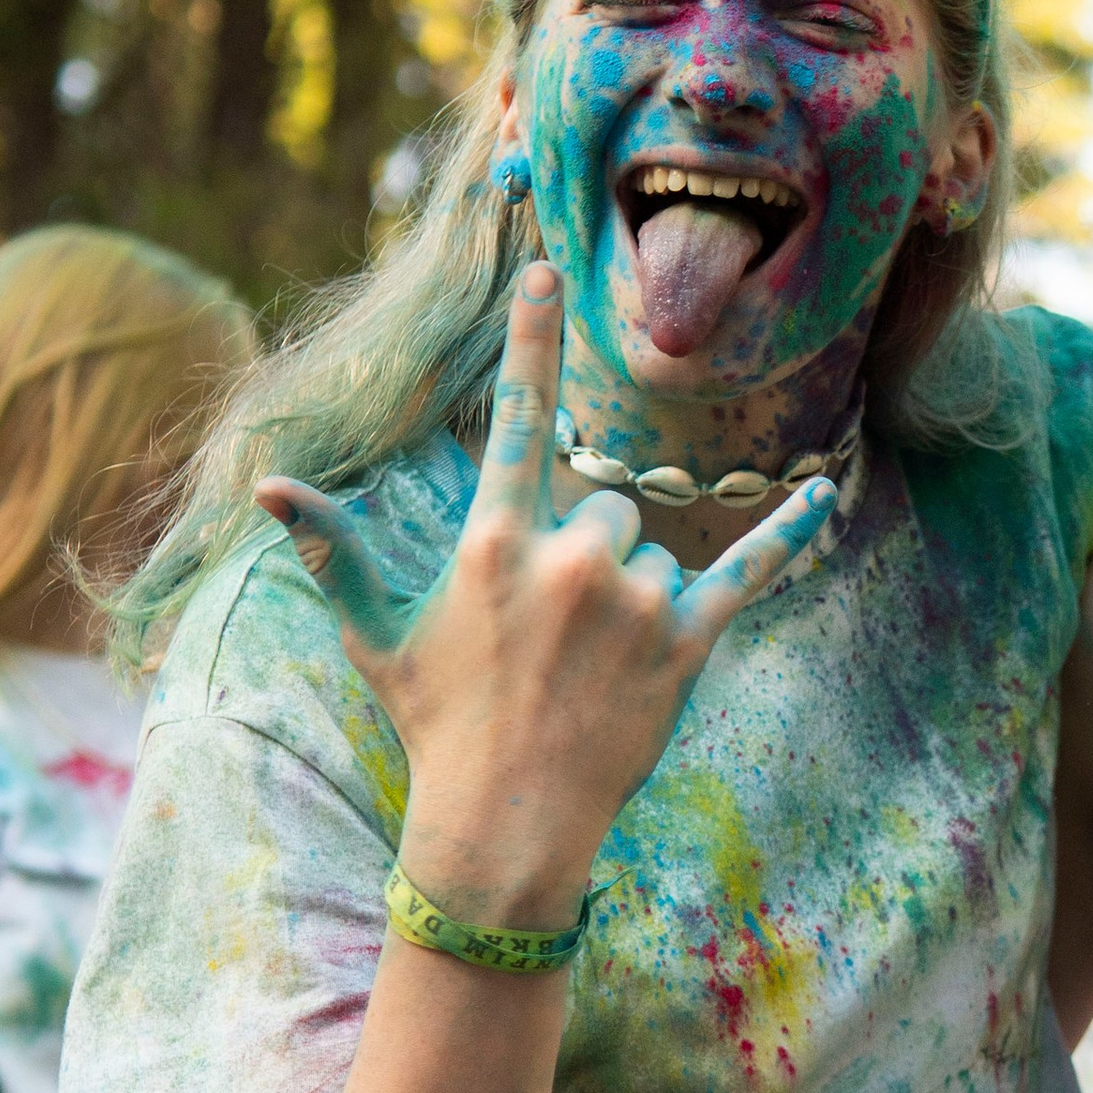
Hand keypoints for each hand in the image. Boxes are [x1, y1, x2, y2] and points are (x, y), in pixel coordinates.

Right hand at [258, 266, 836, 924]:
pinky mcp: (686, 642)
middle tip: (558, 634)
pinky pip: (749, 570)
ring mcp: (631, 601)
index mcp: (493, 542)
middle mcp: (566, 559)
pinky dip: (789, 532)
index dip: (533, 340)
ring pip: (654, 552)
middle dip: (591, 553)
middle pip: (609, 504)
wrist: (506, 822)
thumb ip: (335, 549)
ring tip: (595, 664)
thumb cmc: (437, 723)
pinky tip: (826, 494)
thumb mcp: (377, 634)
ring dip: (635, 594)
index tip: (549, 269)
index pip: (519, 419)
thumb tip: (267, 486)